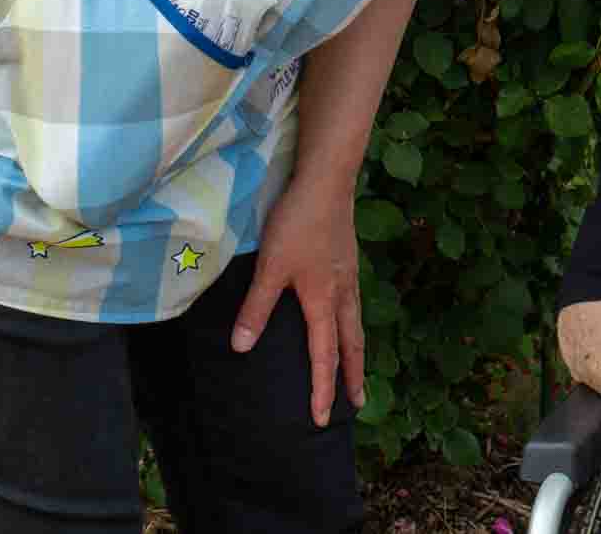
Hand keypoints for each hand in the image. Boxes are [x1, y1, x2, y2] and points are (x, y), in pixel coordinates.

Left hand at [231, 175, 364, 427]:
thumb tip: (241, 348)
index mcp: (324, 300)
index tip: (322, 418)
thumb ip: (256, 308)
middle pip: (352, 344)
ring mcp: (349, 275)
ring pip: (356, 323)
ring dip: (356, 351)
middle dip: (353, 376)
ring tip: (356, 368)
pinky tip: (345, 317)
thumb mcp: (270, 267)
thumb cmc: (297, 224)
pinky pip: (354, 305)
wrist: (327, 181)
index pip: (324, 355)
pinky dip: (353, 324)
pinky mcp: (348, 260)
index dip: (322, 388)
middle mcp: (343, 293)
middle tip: (358, 403)